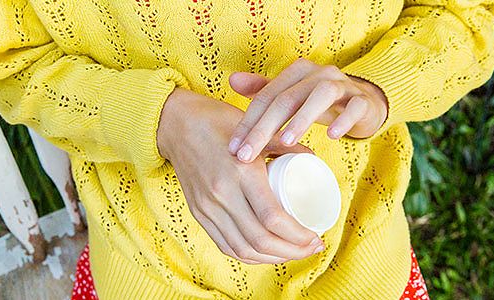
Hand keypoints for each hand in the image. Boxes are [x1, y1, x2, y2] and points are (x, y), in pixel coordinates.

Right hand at [157, 87, 324, 264]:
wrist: (177, 124)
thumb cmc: (219, 122)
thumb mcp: (256, 129)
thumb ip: (285, 145)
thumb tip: (313, 160)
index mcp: (241, 172)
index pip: (273, 218)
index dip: (298, 235)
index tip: (316, 235)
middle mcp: (222, 194)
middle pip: (260, 240)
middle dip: (292, 251)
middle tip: (313, 247)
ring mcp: (207, 207)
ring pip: (243, 249)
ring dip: (273, 258)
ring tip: (294, 253)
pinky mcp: (198, 213)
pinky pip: (225, 245)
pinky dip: (249, 256)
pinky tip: (266, 254)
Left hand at [227, 57, 388, 162]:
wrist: (364, 104)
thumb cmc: (320, 103)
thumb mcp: (292, 97)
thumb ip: (263, 90)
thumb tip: (232, 80)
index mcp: (297, 72)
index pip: (267, 96)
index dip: (248, 122)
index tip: (234, 149)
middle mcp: (319, 73)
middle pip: (288, 98)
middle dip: (265, 128)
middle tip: (248, 155)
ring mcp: (343, 85)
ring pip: (321, 95)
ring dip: (302, 119)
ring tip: (286, 142)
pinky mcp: (364, 100)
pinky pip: (355, 107)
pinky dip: (343, 120)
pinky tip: (331, 136)